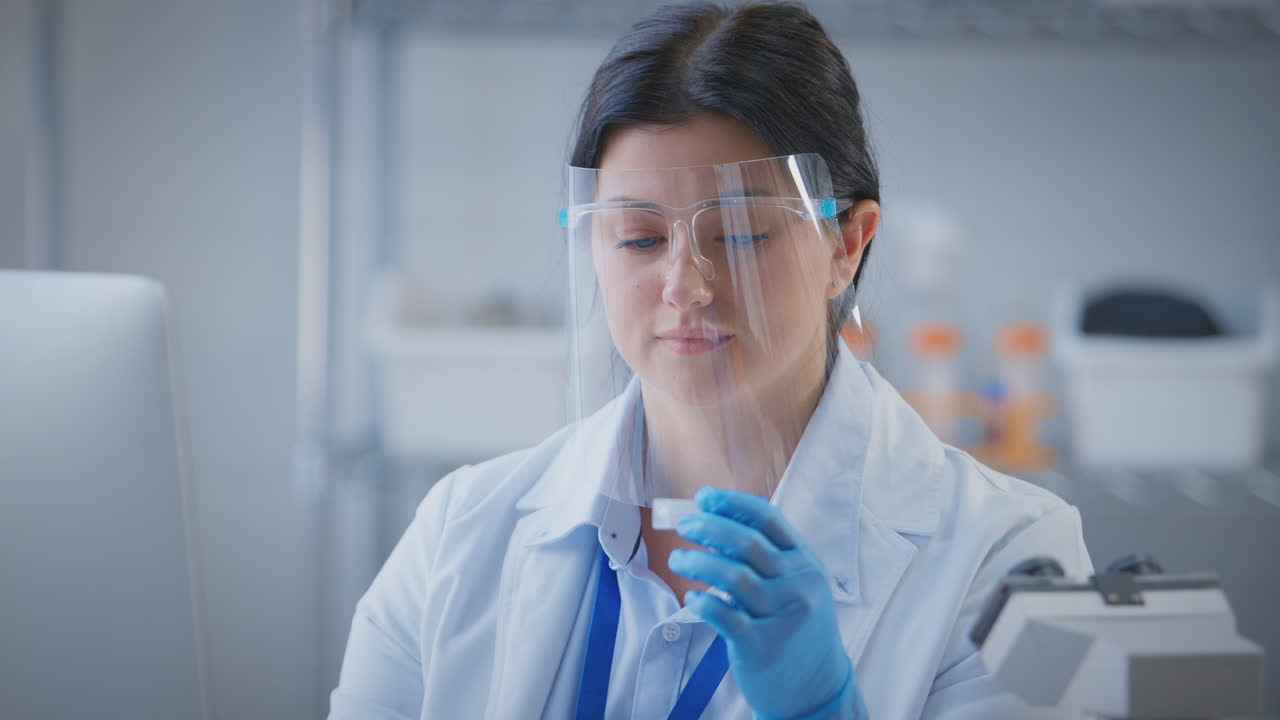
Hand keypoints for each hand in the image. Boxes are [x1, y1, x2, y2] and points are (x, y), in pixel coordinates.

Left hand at [667, 486, 866, 719]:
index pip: (769, 520)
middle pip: (747, 543)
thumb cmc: (797, 629)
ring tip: (678, 559)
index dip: (733, 503)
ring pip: (732, 575)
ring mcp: (781, 616)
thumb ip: (766, 558)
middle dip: (709, 526)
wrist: (817, 689)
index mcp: (806, 563)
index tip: (705, 497)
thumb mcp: (796, 587)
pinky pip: (724, 615)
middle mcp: (799, 585)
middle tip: (683, 525)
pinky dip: (702, 602)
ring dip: (697, 561)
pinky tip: (693, 598)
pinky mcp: (761, 645)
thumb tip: (715, 525)